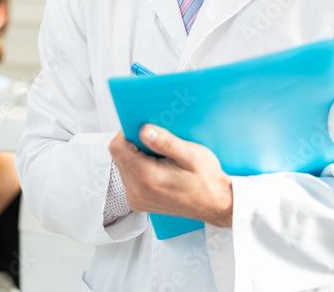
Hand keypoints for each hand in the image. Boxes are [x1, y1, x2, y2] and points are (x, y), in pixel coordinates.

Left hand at [108, 125, 232, 226]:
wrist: (216, 205)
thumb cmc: (207, 180)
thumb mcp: (191, 155)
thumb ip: (165, 142)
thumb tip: (143, 130)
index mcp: (147, 178)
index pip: (117, 147)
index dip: (127, 133)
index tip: (143, 129)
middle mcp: (137, 191)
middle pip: (118, 156)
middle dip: (132, 144)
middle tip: (155, 141)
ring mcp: (136, 199)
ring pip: (122, 166)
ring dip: (136, 156)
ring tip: (159, 156)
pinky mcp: (139, 202)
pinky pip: (129, 177)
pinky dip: (139, 168)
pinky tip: (158, 167)